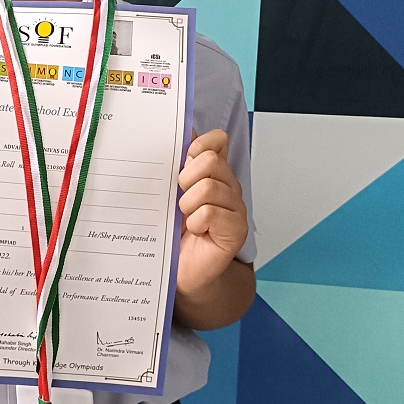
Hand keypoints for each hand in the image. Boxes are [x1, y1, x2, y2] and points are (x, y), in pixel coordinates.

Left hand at [176, 129, 248, 299]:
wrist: (183, 272)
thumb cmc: (174, 232)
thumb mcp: (168, 194)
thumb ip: (174, 165)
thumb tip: (176, 131)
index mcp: (213, 173)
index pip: (217, 140)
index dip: (198, 145)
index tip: (184, 161)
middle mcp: (228, 186)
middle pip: (210, 160)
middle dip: (186, 177)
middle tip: (179, 198)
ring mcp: (235, 208)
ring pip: (209, 187)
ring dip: (187, 204)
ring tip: (184, 218)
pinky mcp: (236, 230)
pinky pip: (210, 213)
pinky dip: (195, 223)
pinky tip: (195, 232)